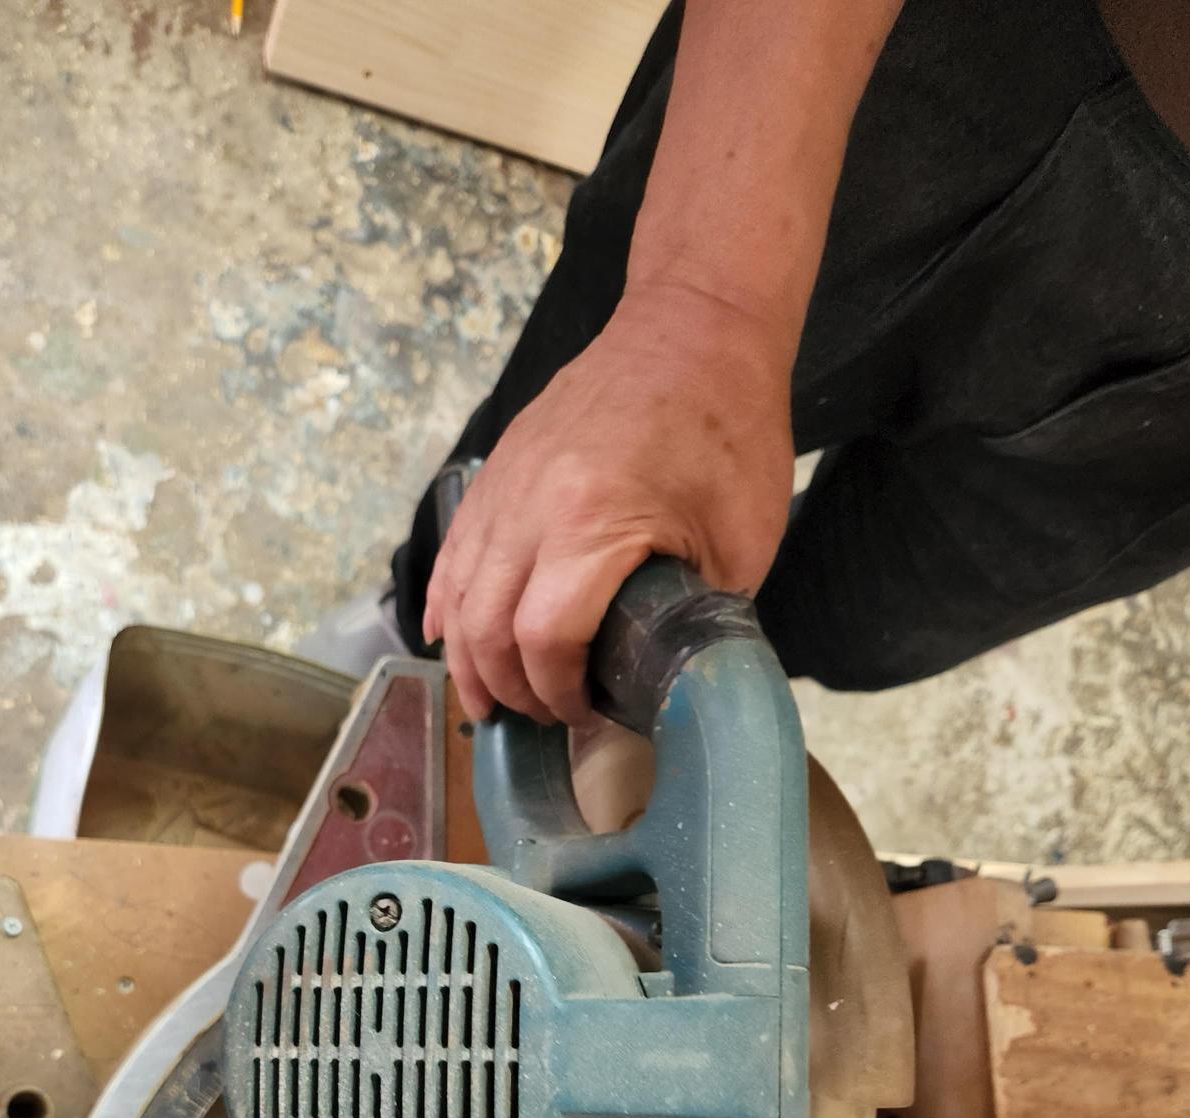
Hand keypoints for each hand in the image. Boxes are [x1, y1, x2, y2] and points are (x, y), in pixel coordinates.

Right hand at [424, 285, 796, 724]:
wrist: (693, 326)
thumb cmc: (730, 428)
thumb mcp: (743, 541)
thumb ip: (702, 616)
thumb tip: (674, 679)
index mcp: (593, 522)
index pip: (544, 639)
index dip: (558, 693)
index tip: (583, 716)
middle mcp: (530, 506)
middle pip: (485, 629)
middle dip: (508, 689)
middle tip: (539, 719)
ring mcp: (503, 486)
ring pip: (458, 595)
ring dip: (467, 660)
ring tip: (489, 702)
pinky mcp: (495, 473)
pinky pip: (453, 553)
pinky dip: (446, 604)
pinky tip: (450, 640)